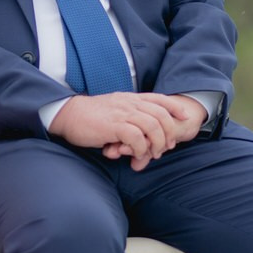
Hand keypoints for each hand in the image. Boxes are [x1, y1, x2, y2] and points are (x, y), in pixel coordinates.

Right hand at [50, 92, 202, 172]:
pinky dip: (141, 148)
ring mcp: (122, 113)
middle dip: (169, 132)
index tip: (184, 117)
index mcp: (130, 98)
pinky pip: (136, 137)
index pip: (159, 99)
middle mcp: (129, 103)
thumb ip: (128, 116)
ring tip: (152, 154)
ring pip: (152, 126)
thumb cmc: (89, 116)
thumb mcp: (113, 109)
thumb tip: (139, 132)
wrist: (67, 114)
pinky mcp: (113, 126)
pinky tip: (136, 154)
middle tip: (166, 147)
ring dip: (156, 143)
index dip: (174, 107)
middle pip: (161, 114)